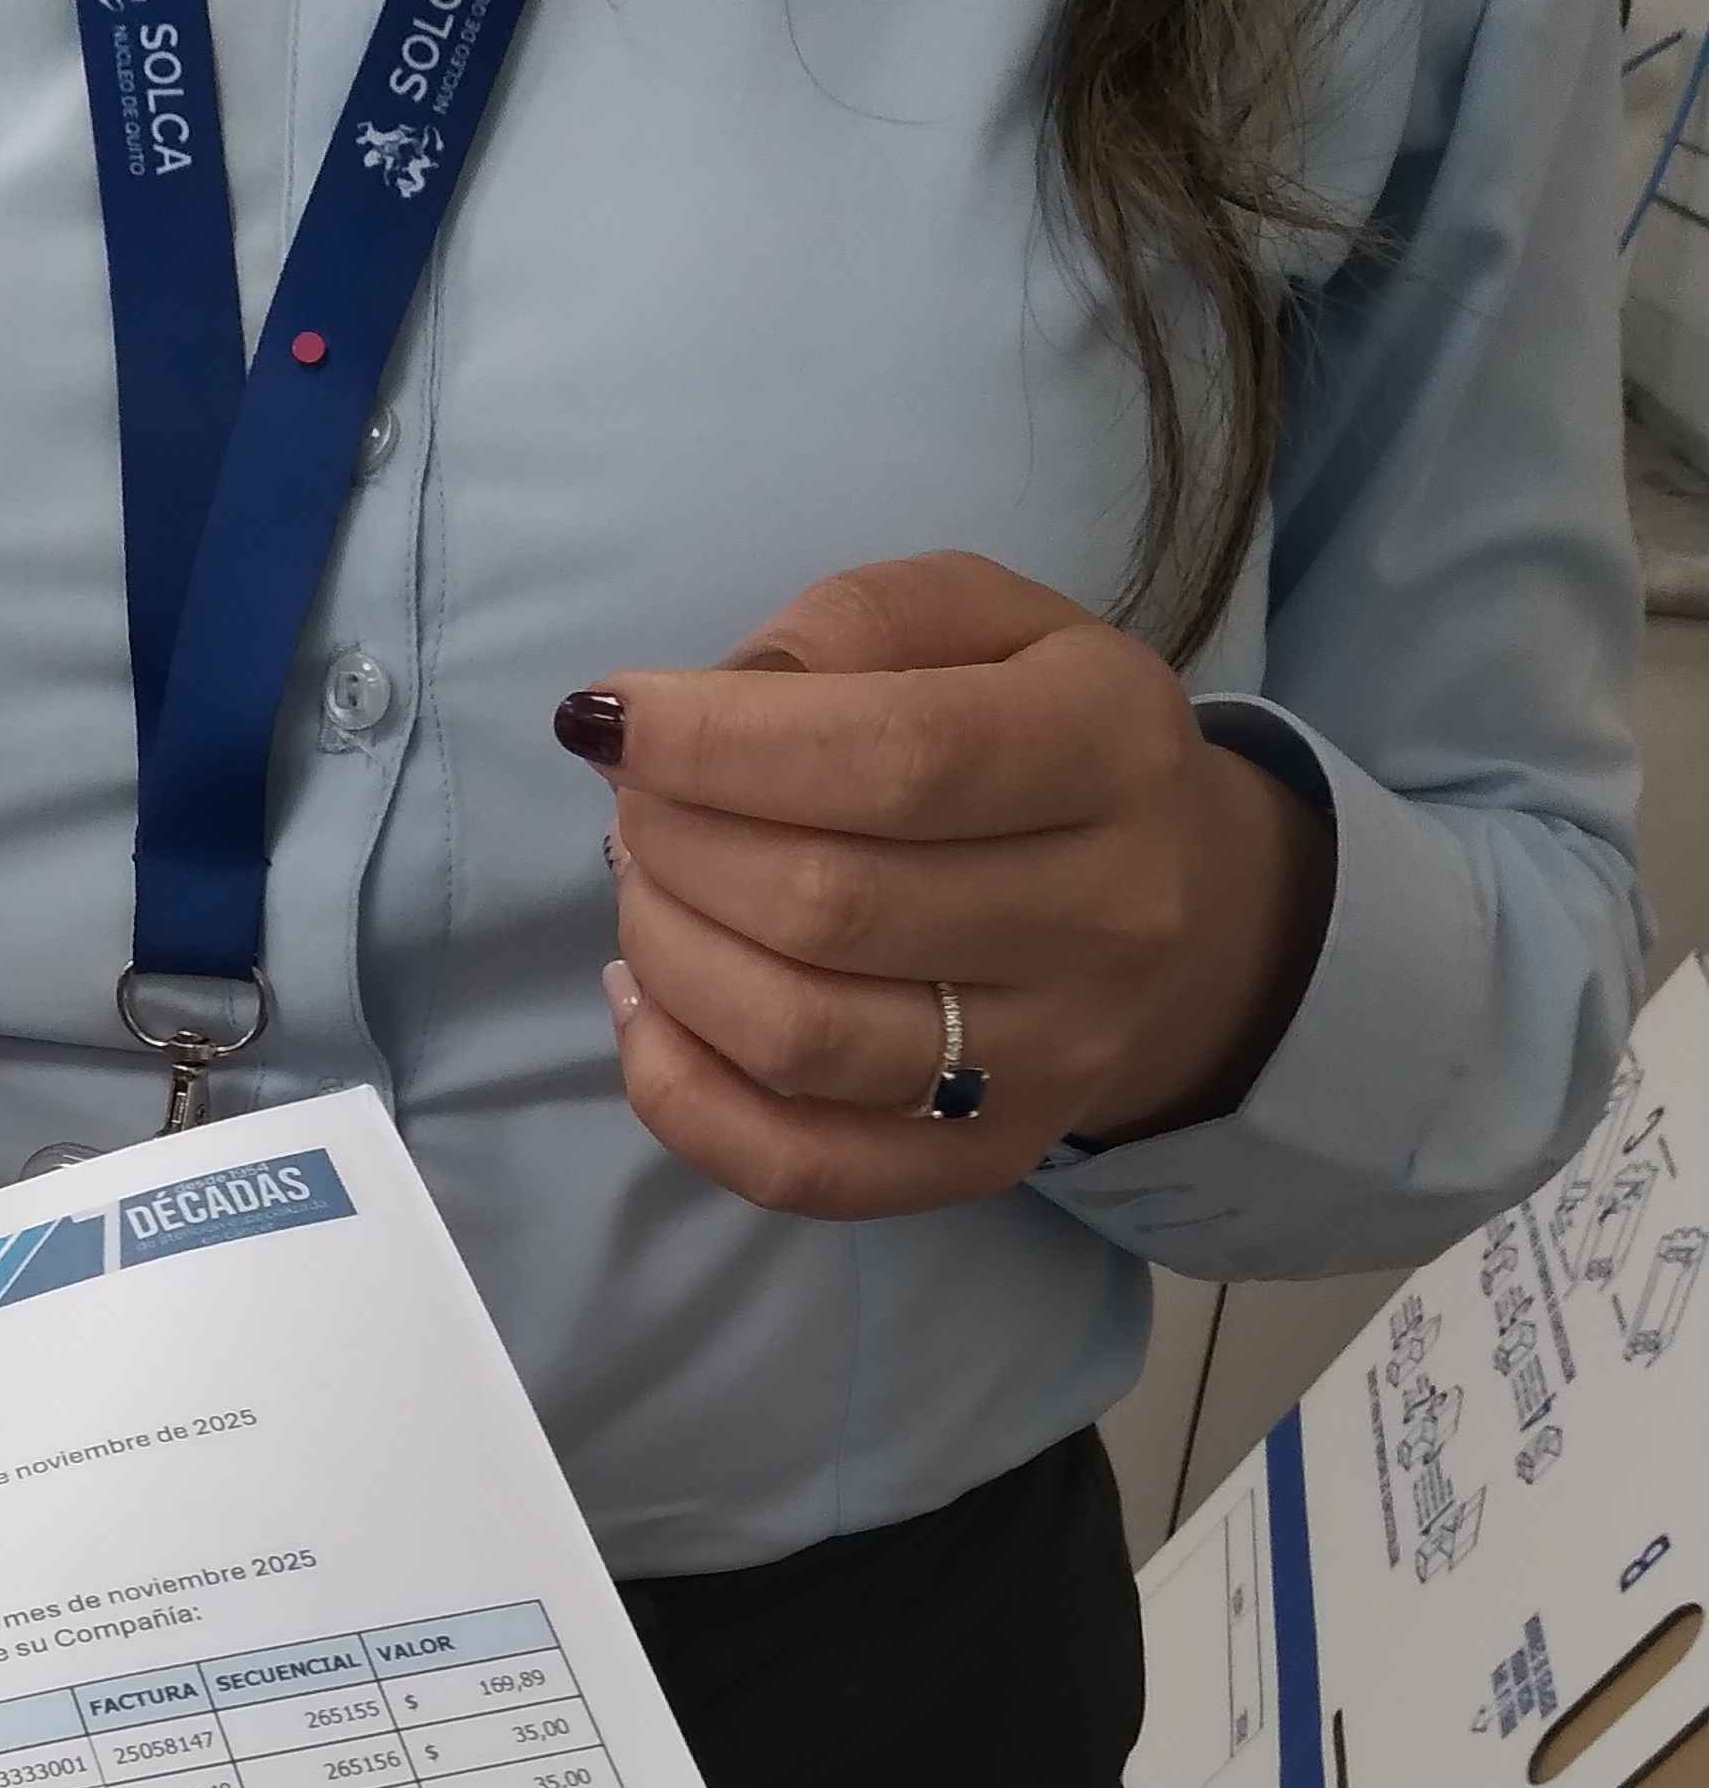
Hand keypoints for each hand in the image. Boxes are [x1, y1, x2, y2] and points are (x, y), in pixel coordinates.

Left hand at [559, 551, 1336, 1217]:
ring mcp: (1051, 1060)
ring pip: (800, 1038)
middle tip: (634, 804)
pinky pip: (799, 1167)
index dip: (719, 743)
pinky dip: (681, 1092)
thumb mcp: (978, 620)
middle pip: (829, 905)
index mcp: (1109, 749)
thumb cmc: (1039, 732)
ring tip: (645, 886)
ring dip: (668, 954)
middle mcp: (1106, 917)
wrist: (1182, 902)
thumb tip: (713, 699)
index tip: (606, 719)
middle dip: (678, 845)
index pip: (896, 758)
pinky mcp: (986, 1160)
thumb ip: (852, 625)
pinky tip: (647, 1005)